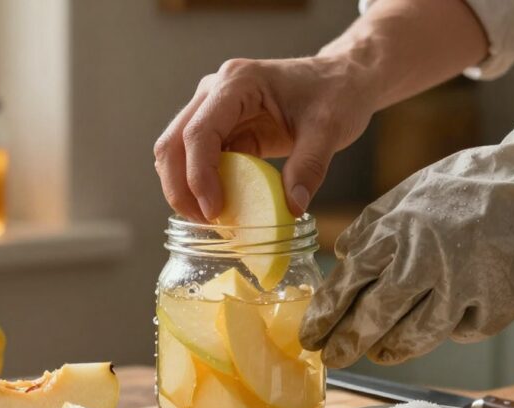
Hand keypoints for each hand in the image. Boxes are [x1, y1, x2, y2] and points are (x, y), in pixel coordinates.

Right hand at [154, 55, 374, 221]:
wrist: (341, 80)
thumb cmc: (336, 94)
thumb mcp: (329, 129)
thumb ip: (310, 166)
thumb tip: (291, 208)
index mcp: (237, 83)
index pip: (199, 131)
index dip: (199, 175)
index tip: (214, 211)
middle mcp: (215, 91)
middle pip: (173, 143)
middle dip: (180, 188)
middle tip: (203, 223)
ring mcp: (213, 109)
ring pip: (175, 153)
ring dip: (184, 189)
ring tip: (209, 220)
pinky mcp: (221, 129)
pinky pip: (197, 160)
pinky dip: (200, 186)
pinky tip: (219, 208)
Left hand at [299, 99, 513, 367]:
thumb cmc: (475, 185)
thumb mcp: (415, 190)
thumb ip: (374, 224)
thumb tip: (342, 255)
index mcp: (399, 230)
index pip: (348, 282)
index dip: (325, 315)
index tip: (310, 335)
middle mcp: (425, 261)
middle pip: (374, 317)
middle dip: (347, 343)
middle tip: (333, 358)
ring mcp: (463, 287)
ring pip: (415, 336)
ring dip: (391, 348)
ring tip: (380, 352)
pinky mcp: (497, 307)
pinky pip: (462, 330)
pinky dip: (452, 327)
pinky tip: (451, 316)